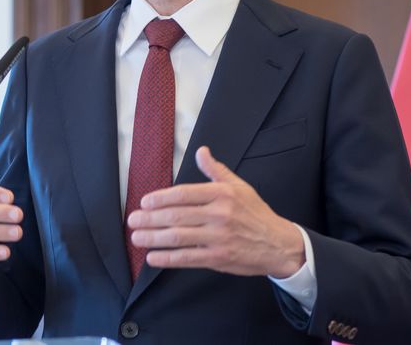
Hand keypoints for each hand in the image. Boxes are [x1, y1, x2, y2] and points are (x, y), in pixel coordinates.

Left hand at [126, 146, 304, 277]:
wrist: (278, 244)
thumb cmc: (256, 214)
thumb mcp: (239, 186)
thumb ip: (216, 170)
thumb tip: (201, 151)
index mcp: (222, 194)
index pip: (184, 194)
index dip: (161, 198)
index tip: (144, 202)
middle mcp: (219, 214)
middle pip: (176, 215)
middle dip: (150, 218)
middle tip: (132, 220)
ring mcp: (218, 237)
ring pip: (178, 237)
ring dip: (153, 238)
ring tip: (137, 237)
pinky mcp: (219, 258)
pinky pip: (188, 258)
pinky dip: (168, 258)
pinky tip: (153, 257)